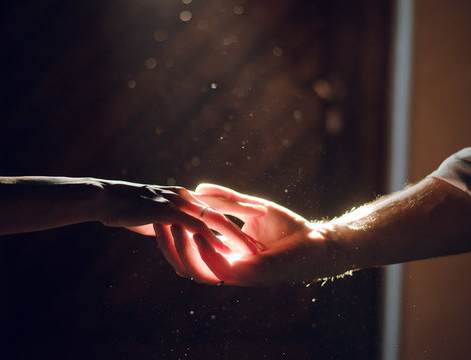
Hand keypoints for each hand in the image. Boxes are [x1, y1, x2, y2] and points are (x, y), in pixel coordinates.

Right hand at [99, 181, 262, 253]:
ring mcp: (179, 203)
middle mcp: (187, 197)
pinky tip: (223, 252)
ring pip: (214, 220)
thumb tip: (175, 232)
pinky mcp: (169, 211)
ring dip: (234, 237)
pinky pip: (194, 227)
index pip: (218, 206)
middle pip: (223, 212)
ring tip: (252, 251)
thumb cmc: (130, 208)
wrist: (108, 199)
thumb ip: (170, 222)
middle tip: (264, 244)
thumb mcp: (155, 214)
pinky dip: (211, 240)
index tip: (259, 226)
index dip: (239, 215)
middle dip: (244, 229)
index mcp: (186, 197)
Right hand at [156, 184, 333, 285]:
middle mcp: (225, 267)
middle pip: (184, 263)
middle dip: (166, 244)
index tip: (156, 215)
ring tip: (171, 226)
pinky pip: (219, 268)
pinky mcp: (248, 275)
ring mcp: (235, 273)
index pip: (186, 250)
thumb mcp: (250, 207)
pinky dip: (205, 252)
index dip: (168, 235)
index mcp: (223, 255)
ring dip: (180, 248)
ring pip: (195, 269)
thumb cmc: (287, 227)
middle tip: (154, 224)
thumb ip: (225, 200)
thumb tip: (199, 188)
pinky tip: (196, 233)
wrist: (316, 242)